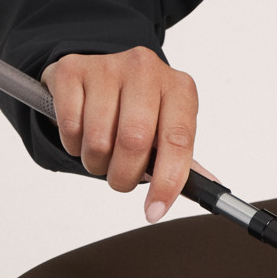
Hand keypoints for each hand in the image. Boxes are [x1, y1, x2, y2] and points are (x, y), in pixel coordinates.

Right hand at [40, 49, 205, 220]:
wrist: (100, 73)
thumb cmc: (138, 108)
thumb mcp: (166, 126)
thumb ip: (182, 159)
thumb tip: (206, 188)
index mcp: (178, 87)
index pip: (178, 141)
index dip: (166, 182)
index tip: (154, 211)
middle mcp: (146, 69)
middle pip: (134, 141)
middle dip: (124, 176)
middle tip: (121, 180)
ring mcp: (107, 66)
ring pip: (98, 139)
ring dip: (96, 163)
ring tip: (101, 154)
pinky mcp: (71, 69)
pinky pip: (69, 126)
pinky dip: (73, 145)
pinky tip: (82, 134)